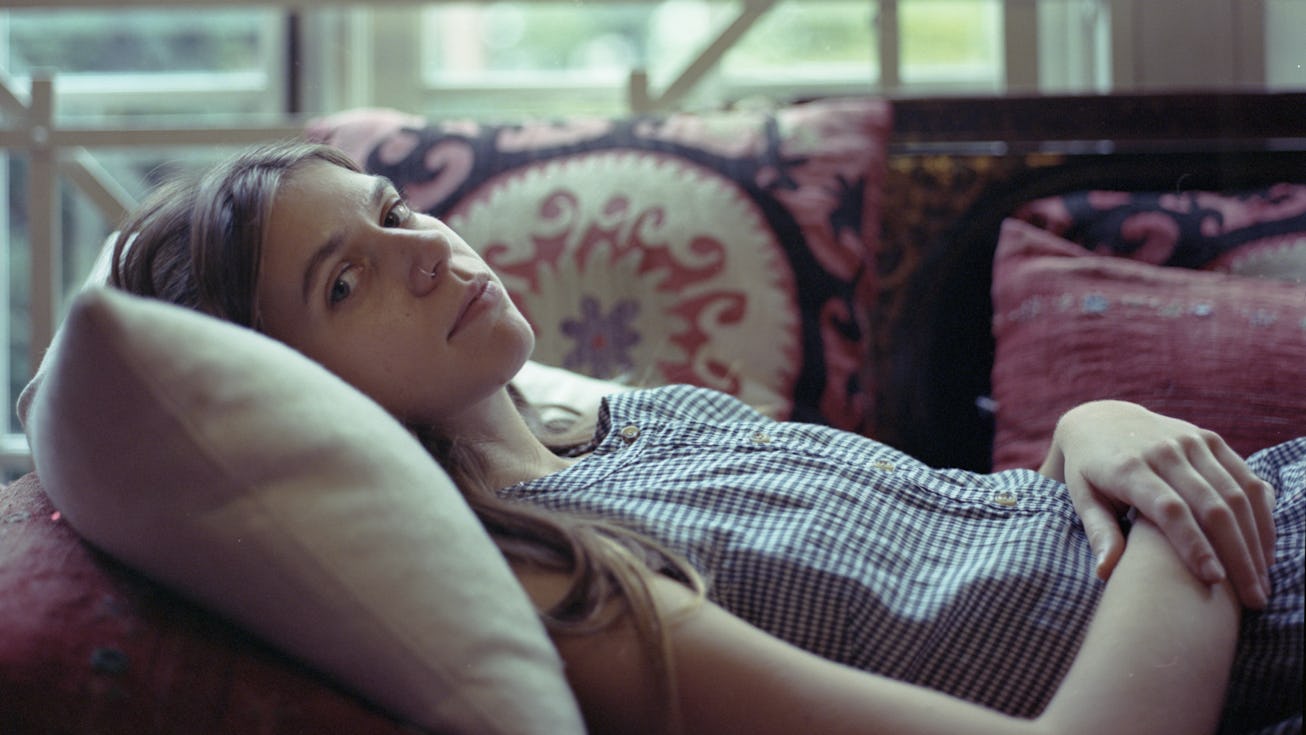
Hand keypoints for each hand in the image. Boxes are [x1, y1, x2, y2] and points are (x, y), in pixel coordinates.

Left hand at [1040, 400, 1275, 608]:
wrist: (1099, 420)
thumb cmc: (1088, 471)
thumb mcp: (1082, 498)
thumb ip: (1098, 533)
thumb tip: (1105, 573)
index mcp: (1128, 468)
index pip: (1170, 509)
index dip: (1194, 545)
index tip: (1213, 580)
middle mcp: (1163, 450)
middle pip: (1212, 506)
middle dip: (1236, 554)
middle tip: (1253, 597)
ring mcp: (1190, 441)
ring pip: (1236, 493)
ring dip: (1256, 539)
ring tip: (1261, 580)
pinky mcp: (1209, 438)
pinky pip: (1245, 476)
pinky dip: (1261, 513)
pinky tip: (1264, 548)